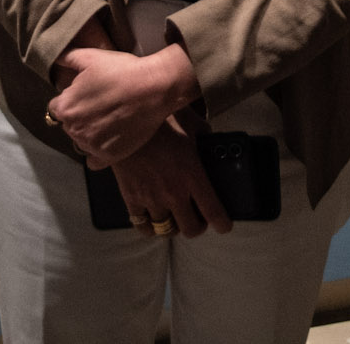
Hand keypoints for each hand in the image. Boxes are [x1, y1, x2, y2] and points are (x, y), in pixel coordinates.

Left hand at [48, 44, 199, 165]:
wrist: (154, 88)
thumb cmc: (122, 70)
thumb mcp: (90, 57)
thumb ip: (66, 58)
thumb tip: (56, 60)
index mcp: (65, 108)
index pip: (56, 108)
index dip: (71, 98)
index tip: (86, 94)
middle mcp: (73, 130)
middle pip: (70, 124)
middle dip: (80, 115)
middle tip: (101, 104)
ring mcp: (91, 145)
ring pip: (82, 141)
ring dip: (90, 132)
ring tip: (110, 118)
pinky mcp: (108, 156)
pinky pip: (94, 161)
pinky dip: (98, 152)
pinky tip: (108, 140)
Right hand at [108, 121, 231, 237]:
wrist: (126, 121)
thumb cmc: (161, 120)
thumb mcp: (191, 123)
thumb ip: (205, 136)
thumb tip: (211, 142)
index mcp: (192, 175)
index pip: (213, 211)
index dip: (222, 224)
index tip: (224, 226)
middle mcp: (173, 192)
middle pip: (190, 229)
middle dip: (196, 227)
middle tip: (197, 219)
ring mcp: (151, 198)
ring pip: (166, 230)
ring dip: (173, 226)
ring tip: (175, 217)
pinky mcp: (131, 198)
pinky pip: (142, 225)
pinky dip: (149, 226)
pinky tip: (153, 218)